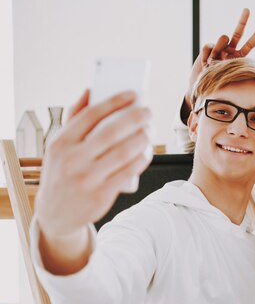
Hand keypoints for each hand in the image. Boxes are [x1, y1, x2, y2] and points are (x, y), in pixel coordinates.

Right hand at [36, 90, 151, 260]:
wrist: (55, 213)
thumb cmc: (62, 171)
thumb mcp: (59, 146)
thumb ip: (74, 117)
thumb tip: (90, 90)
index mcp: (61, 142)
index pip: (91, 115)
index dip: (114, 102)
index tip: (133, 94)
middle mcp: (73, 159)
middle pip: (111, 132)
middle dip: (135, 118)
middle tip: (149, 112)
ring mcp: (87, 178)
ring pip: (123, 152)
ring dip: (142, 138)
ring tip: (150, 131)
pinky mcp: (101, 194)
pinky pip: (128, 172)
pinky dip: (141, 159)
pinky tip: (147, 151)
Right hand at [185, 8, 254, 108]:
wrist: (201, 85)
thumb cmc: (217, 81)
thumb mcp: (226, 71)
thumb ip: (228, 53)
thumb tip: (224, 34)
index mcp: (240, 58)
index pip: (250, 45)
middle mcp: (231, 51)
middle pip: (238, 33)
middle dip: (242, 21)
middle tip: (247, 9)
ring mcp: (219, 48)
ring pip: (222, 39)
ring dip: (219, 48)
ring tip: (213, 61)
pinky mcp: (208, 47)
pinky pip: (208, 45)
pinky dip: (206, 54)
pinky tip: (205, 62)